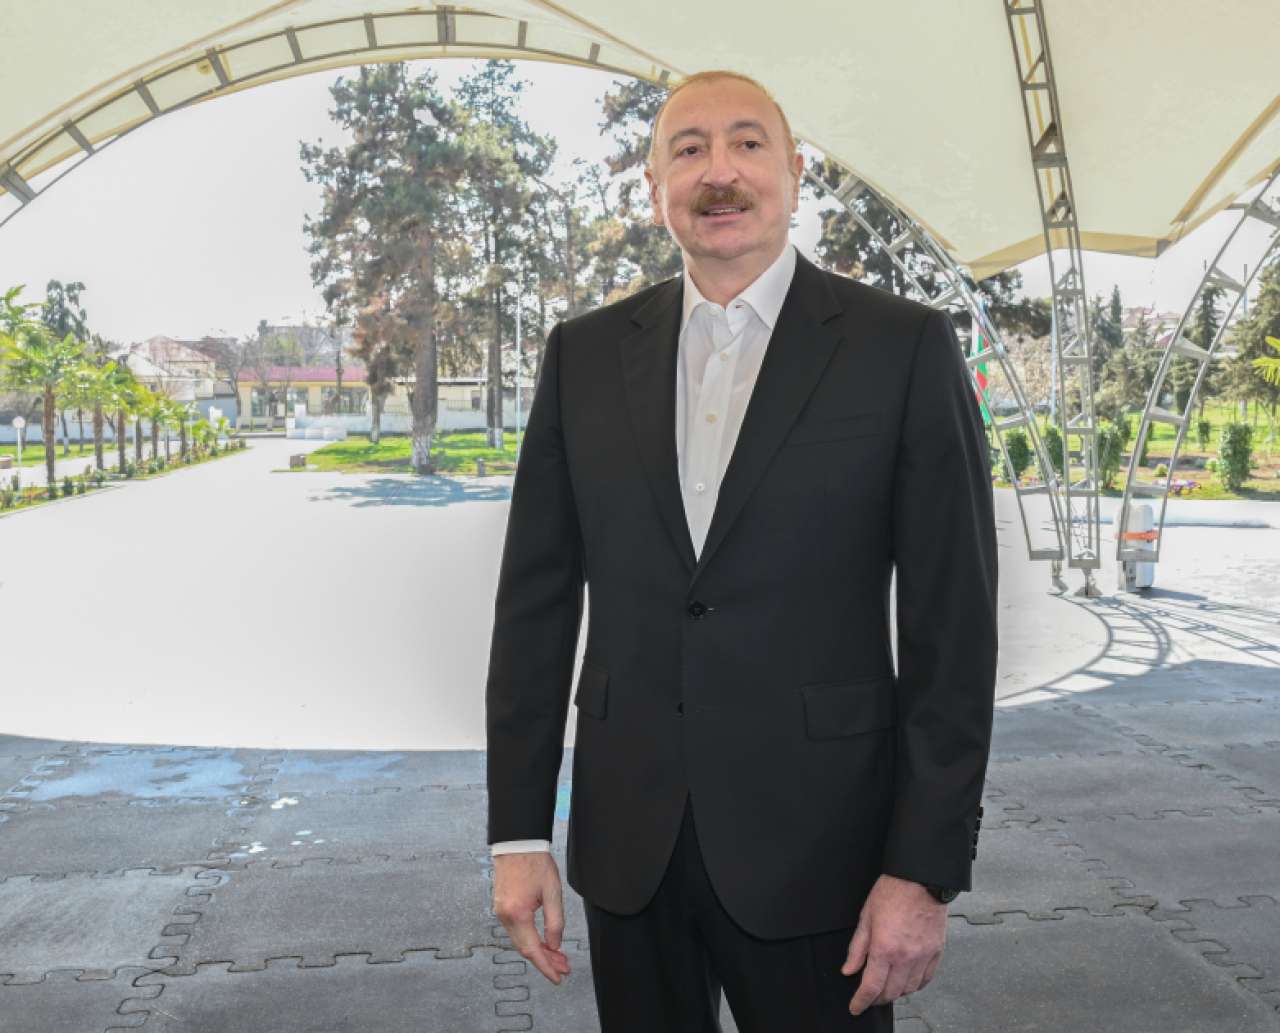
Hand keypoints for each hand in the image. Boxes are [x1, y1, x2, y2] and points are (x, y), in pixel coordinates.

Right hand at [492, 851, 571, 984]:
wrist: (517, 843)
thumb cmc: (536, 863)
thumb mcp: (552, 892)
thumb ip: (554, 922)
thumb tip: (554, 946)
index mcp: (518, 914)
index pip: (532, 950)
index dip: (546, 966)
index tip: (558, 978)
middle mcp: (505, 917)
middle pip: (525, 949)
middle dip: (545, 961)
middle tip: (564, 967)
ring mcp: (500, 912)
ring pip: (520, 941)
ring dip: (539, 950)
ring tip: (558, 956)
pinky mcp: (501, 907)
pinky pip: (516, 931)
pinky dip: (530, 939)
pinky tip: (543, 941)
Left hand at [842, 874, 946, 1014]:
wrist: (920, 879)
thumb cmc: (892, 892)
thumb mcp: (866, 917)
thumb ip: (857, 948)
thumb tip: (848, 969)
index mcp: (884, 948)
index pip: (871, 986)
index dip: (861, 1002)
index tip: (856, 1007)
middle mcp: (905, 957)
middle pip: (891, 992)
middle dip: (877, 998)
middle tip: (869, 996)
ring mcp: (923, 956)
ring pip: (909, 989)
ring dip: (896, 992)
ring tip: (887, 986)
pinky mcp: (936, 951)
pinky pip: (926, 978)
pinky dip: (916, 985)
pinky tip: (908, 980)